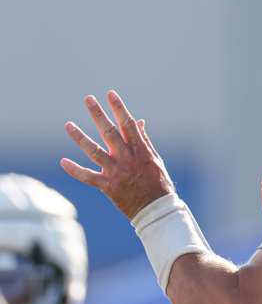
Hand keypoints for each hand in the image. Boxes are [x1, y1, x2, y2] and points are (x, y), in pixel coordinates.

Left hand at [61, 90, 174, 219]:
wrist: (155, 209)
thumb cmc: (157, 183)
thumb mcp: (154, 159)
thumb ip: (144, 140)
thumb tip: (139, 121)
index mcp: (141, 151)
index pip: (128, 125)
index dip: (119, 108)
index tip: (110, 94)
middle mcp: (127, 159)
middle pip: (109, 133)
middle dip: (98, 114)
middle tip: (88, 99)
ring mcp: (116, 172)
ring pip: (94, 151)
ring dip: (80, 137)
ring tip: (68, 124)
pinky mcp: (108, 186)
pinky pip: (88, 177)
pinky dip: (75, 170)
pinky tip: (63, 161)